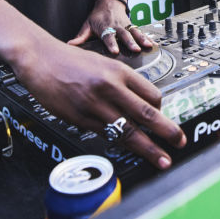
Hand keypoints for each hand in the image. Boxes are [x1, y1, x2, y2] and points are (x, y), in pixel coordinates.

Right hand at [12, 36, 185, 168]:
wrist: (40, 59)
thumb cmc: (70, 61)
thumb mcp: (102, 63)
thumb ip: (121, 83)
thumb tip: (138, 105)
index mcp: (119, 71)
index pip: (151, 95)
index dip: (162, 112)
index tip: (166, 121)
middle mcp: (110, 87)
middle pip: (146, 114)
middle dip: (167, 132)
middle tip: (180, 142)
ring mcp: (94, 105)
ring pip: (128, 131)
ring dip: (148, 148)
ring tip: (162, 160)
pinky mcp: (80, 118)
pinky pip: (106, 135)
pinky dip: (120, 143)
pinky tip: (130, 151)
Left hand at [69, 0, 152, 54]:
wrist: (109, 1)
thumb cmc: (97, 16)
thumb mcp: (87, 25)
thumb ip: (80, 37)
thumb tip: (70, 45)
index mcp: (105, 27)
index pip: (108, 36)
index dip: (111, 44)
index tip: (115, 51)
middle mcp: (117, 26)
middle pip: (124, 34)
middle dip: (130, 42)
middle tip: (135, 49)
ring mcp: (126, 25)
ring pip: (134, 32)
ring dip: (141, 39)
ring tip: (147, 46)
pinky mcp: (132, 25)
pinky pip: (140, 32)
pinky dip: (147, 37)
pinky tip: (152, 44)